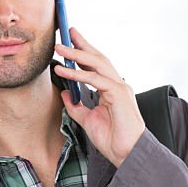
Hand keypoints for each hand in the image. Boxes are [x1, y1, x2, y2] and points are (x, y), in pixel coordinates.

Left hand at [53, 28, 145, 167]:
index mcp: (112, 90)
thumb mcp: (87, 120)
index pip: (96, 66)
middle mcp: (118, 85)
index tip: (70, 40)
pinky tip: (64, 71)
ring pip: (97, 64)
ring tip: (61, 48)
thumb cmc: (112, 139)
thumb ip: (76, 106)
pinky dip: (79, 74)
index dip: (84, 51)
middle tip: (67, 32)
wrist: (126, 154)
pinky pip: (95, 80)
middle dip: (82, 44)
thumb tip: (64, 93)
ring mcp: (120, 88)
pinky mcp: (119, 94)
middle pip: (98, 58)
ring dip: (77, 54)